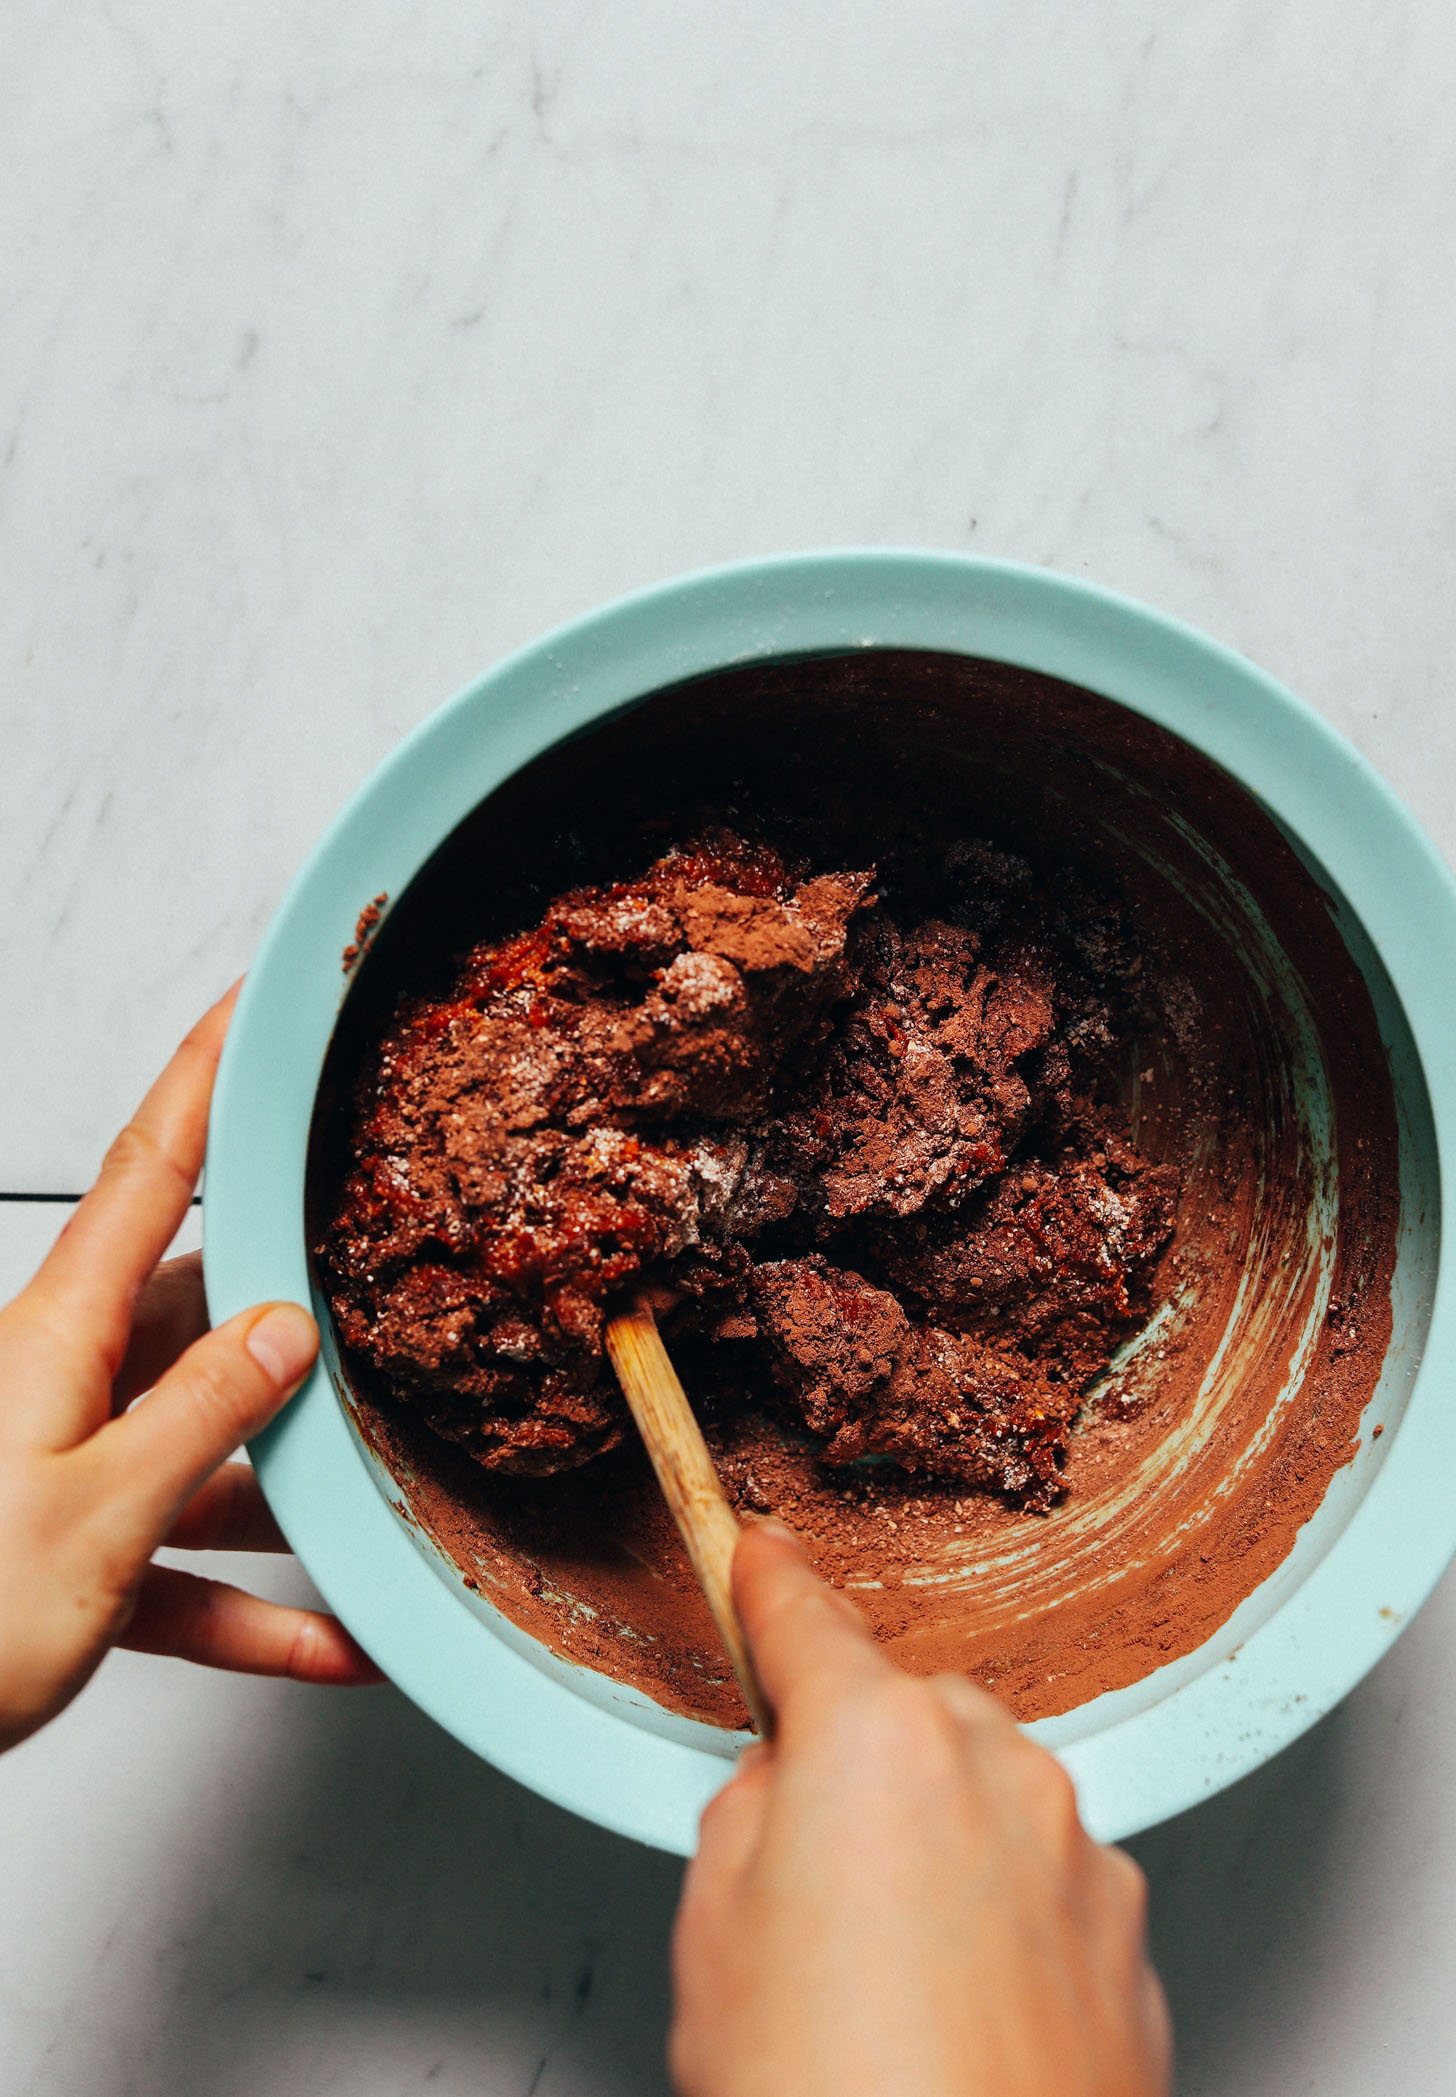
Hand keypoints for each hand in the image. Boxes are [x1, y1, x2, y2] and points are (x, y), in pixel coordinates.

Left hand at [0, 986, 379, 1753]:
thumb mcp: (96, 1512)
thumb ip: (203, 1414)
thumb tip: (284, 1331)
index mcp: (59, 1335)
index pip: (154, 1169)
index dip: (208, 1072)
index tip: (256, 1002)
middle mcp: (62, 1382)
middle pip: (202, 1307)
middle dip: (296, 1308)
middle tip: (377, 1294)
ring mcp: (64, 1467)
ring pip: (202, 1444)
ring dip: (289, 1488)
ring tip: (377, 1507)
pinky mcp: (65, 1554)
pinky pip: (180, 1560)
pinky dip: (254, 1606)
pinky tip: (329, 1644)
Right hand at [670, 1521, 1170, 2096]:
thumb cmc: (824, 2096)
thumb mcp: (716, 1932)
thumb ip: (754, 1815)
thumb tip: (791, 1790)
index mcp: (880, 1743)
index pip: (809, 1625)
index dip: (771, 1585)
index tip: (759, 1554)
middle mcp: (997, 1771)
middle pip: (911, 1718)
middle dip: (864, 1763)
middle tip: (806, 1880)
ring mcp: (1078, 1855)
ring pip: (988, 1799)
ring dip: (940, 1844)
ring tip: (884, 1980)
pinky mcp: (1127, 1943)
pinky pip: (1046, 1883)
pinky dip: (1004, 1916)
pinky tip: (954, 2015)